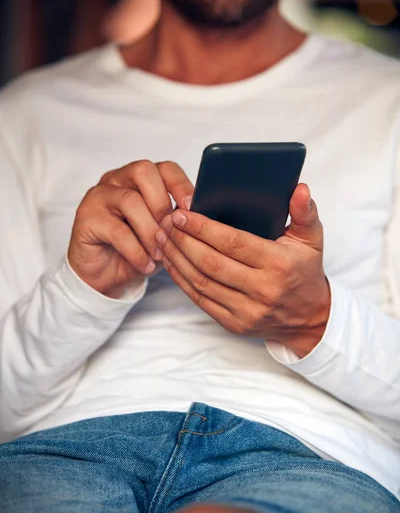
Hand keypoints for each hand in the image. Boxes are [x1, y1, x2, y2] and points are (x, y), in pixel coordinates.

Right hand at [68, 161, 192, 297]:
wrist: (107, 276)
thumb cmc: (140, 249)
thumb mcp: (166, 233)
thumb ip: (180, 220)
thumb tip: (204, 215)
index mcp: (141, 178)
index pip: (165, 167)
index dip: (181, 185)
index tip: (192, 208)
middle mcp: (118, 179)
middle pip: (143, 171)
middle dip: (162, 203)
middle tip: (170, 232)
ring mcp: (99, 196)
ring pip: (129, 200)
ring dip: (150, 231)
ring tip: (159, 254)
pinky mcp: (85, 218)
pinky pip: (116, 230)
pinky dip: (136, 251)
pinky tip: (146, 265)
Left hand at [155, 184, 330, 357]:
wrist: (311, 319)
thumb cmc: (305, 271)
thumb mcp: (312, 239)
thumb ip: (304, 211)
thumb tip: (300, 188)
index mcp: (279, 264)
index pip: (233, 242)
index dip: (203, 228)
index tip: (182, 213)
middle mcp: (263, 290)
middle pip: (211, 262)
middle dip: (183, 240)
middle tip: (167, 222)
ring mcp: (247, 311)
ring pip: (201, 281)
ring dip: (177, 258)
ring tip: (163, 237)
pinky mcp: (235, 324)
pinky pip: (200, 300)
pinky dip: (181, 280)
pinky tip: (171, 261)